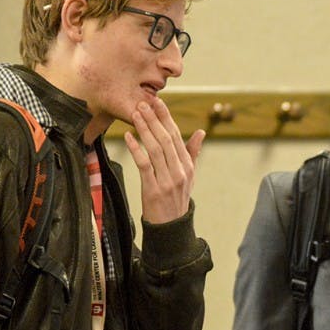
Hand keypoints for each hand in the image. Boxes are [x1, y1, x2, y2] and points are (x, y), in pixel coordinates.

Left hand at [124, 98, 204, 223]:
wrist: (171, 227)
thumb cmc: (177, 199)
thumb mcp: (189, 176)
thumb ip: (193, 153)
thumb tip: (201, 132)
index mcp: (188, 166)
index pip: (177, 136)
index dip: (167, 118)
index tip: (158, 103)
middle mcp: (180, 171)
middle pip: (166, 140)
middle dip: (154, 119)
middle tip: (143, 103)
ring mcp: (168, 180)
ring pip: (155, 149)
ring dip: (144, 130)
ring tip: (135, 114)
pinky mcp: (153, 189)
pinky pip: (144, 165)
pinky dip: (136, 149)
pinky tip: (128, 137)